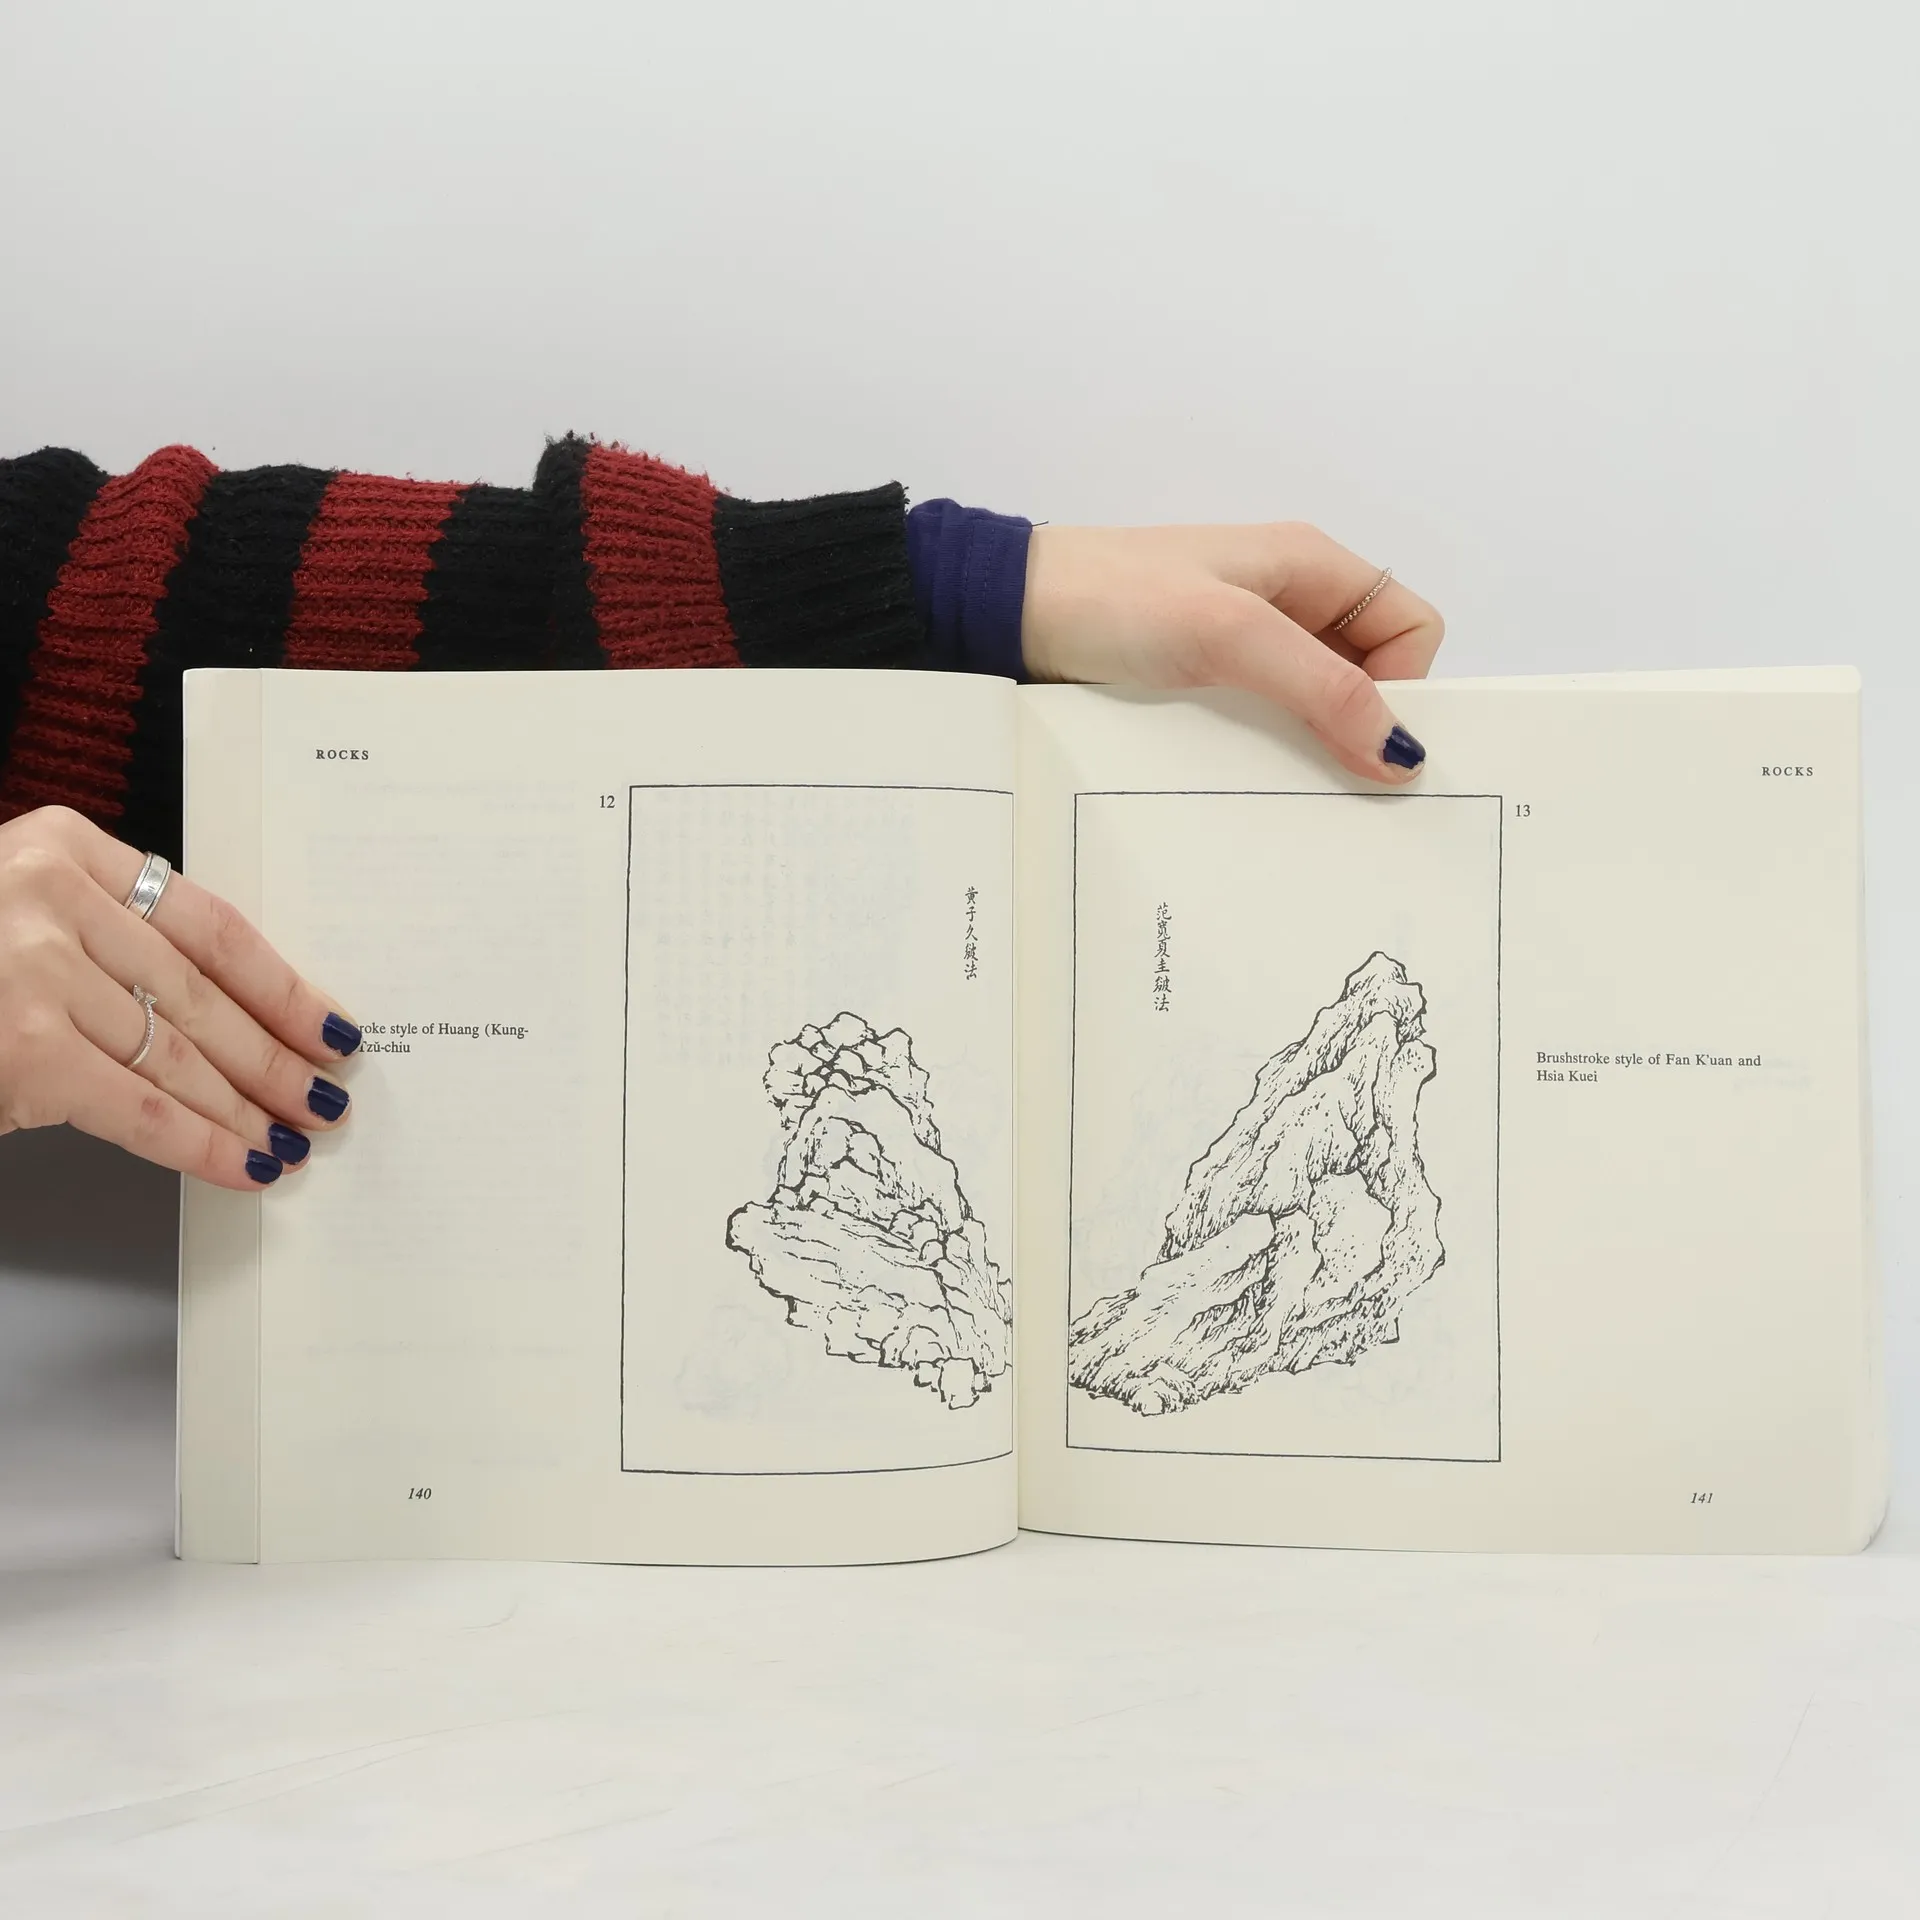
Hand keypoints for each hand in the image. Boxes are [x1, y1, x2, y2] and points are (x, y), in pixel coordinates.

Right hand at [0, 807, 359, 1188]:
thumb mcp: (21, 910)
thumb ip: (108, 934)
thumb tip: (235, 1011)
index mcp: (64, 846)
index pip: (211, 925)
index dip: (282, 985)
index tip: (331, 1023)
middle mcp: (49, 897)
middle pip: (203, 994)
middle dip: (277, 1057)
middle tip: (328, 1094)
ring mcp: (32, 973)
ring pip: (180, 1054)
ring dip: (250, 1107)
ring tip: (296, 1135)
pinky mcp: (24, 1051)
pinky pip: (141, 1110)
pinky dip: (204, 1145)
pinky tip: (246, 1165)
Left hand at [1021, 521, 1444, 783]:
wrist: (1007, 612)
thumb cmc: (1118, 601)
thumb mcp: (1230, 636)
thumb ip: (1321, 687)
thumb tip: (1403, 755)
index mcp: (1310, 566)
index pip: (1410, 626)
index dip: (1409, 684)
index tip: (1371, 743)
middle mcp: (1286, 602)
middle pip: (1368, 672)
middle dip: (1367, 728)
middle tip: (1348, 795)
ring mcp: (1241, 646)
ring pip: (1314, 706)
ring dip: (1315, 750)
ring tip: (1297, 803)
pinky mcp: (1199, 684)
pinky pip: (1261, 725)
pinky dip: (1267, 756)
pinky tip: (1249, 791)